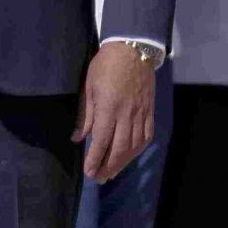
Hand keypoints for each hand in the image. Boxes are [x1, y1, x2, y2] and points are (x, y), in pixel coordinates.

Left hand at [76, 42, 156, 183]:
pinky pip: (146, 135)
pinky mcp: (149, 110)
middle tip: (99, 178)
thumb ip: (86, 115)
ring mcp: (141, 112)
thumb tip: (78, 138)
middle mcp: (127, 113)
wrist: (133, 49)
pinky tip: (130, 155)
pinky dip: (138, 149)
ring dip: (124, 161)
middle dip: (109, 166)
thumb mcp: (89, 87)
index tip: (89, 172)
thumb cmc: (105, 65)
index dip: (95, 158)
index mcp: (109, 107)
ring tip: (113, 172)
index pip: (102, 140)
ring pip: (135, 144)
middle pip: (120, 147)